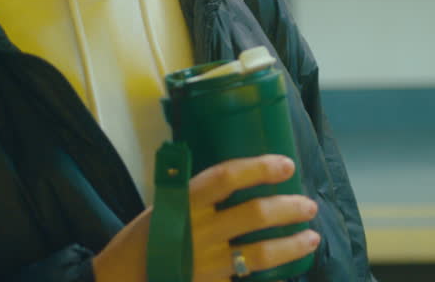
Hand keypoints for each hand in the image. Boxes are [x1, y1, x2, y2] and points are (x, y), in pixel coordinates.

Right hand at [92, 155, 319, 281]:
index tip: (286, 165)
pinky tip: (287, 272)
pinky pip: (248, 281)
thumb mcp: (164, 207)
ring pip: (260, 253)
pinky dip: (271, 276)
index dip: (260, 168)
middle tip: (308, 205)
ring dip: (291, 244)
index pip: (227, 177)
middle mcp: (197, 231)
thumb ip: (197, 196)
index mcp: (183, 202)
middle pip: (254, 214)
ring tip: (311, 237)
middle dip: (288, 207)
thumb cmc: (142, 239)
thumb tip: (238, 178)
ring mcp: (206, 264)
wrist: (122, 280)